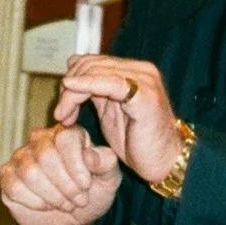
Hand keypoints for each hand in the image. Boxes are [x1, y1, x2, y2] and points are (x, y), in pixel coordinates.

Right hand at [0, 122, 122, 224]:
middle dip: (65, 185)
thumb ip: (106, 164)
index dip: (76, 165)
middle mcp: (41, 140)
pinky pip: (15, 187)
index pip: (65, 138)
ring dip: (52, 196)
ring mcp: (21, 157)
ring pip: (30, 173)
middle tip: (78, 199)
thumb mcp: (109, 181)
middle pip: (46, 156)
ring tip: (65, 203)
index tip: (86, 185)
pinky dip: (35, 203)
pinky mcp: (8, 176)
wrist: (73, 221)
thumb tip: (90, 155)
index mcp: (67, 134)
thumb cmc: (91, 194)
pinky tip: (45, 205)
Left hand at [55, 55, 182, 185]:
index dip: (71, 79)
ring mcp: (144, 80)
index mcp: (133, 71)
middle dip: (68, 88)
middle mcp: (140, 70)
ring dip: (72, 94)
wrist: (164, 163)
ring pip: (95, 72)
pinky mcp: (145, 95)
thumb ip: (95, 92)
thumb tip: (71, 76)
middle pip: (90, 64)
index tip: (61, 106)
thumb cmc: (138, 143)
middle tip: (61, 115)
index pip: (92, 62)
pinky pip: (109, 82)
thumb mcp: (110, 112)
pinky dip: (86, 85)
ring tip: (65, 117)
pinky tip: (71, 91)